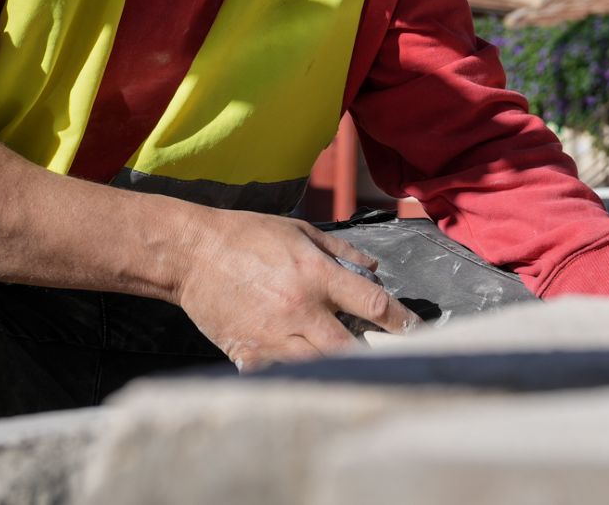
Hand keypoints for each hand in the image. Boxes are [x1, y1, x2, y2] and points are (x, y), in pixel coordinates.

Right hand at [176, 211, 418, 368]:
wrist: (192, 252)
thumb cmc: (247, 236)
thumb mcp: (300, 231)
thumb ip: (341, 251)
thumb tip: (374, 267)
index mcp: (316, 276)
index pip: (372, 303)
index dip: (401, 320)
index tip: (416, 330)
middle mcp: (299, 309)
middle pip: (349, 347)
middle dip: (373, 355)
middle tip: (387, 358)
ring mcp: (273, 334)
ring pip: (317, 367)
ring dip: (336, 369)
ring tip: (351, 369)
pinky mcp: (248, 352)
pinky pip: (278, 374)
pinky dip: (293, 376)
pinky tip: (303, 376)